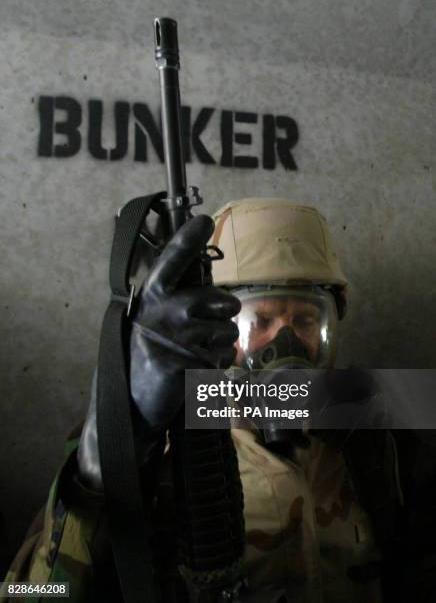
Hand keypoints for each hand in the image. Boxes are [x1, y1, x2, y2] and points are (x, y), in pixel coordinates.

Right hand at [78, 215, 239, 489]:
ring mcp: (175, 337)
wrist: (131, 406)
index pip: (171, 260)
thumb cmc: (145, 360)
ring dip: (220, 343)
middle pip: (220, 299)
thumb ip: (171, 302)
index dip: (187, 238)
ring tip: (196, 353)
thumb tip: (205, 286)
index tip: (201, 219)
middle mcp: (163, 311)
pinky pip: (223, 357)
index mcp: (151, 298)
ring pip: (227, 331)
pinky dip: (216, 366)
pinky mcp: (185, 363)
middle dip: (225, 313)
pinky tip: (195, 371)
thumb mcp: (150, 323)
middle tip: (210, 325)